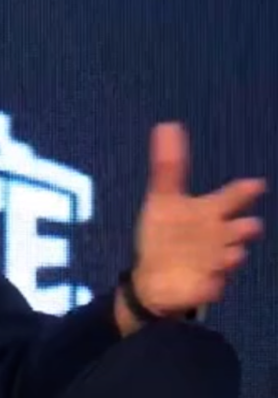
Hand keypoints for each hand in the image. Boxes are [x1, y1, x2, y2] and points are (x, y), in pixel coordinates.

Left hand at [124, 122, 265, 327]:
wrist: (155, 277)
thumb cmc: (165, 234)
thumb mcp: (162, 199)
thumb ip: (167, 167)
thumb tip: (167, 125)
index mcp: (210, 213)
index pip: (232, 197)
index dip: (244, 191)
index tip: (256, 184)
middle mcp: (219, 236)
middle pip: (239, 229)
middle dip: (245, 228)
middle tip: (249, 224)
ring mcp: (216, 262)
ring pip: (231, 256)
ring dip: (231, 254)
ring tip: (232, 252)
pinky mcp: (207, 286)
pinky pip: (214, 284)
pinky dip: (213, 280)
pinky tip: (211, 276)